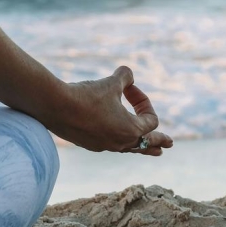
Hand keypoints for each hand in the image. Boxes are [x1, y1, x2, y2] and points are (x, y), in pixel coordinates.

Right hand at [49, 66, 172, 155]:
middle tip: (169, 144)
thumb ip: (125, 77)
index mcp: (131, 130)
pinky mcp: (90, 144)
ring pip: (129, 148)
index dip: (144, 101)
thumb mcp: (111, 82)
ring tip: (154, 151)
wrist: (56, 107)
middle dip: (159, 141)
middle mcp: (120, 142)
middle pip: (146, 144)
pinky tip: (117, 140)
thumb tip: (129, 74)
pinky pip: (111, 145)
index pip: (150, 119)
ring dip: (141, 146)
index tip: (129, 88)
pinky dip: (119, 141)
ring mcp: (104, 146)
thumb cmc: (87, 95)